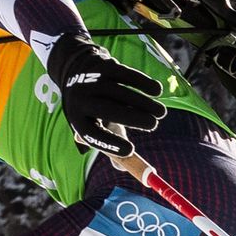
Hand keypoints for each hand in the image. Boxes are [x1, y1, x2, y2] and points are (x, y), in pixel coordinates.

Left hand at [44, 39, 168, 156]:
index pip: (92, 135)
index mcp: (77, 119)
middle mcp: (82, 99)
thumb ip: (109, 145)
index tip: (130, 151)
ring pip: (122, 92)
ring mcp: (93, 81)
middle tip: (154, 125)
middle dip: (133, 118)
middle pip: (108, 110)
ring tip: (161, 113)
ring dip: (144, 103)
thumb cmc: (91, 108)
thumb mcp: (94, 126)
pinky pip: (127, 74)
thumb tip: (124, 170)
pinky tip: (157, 91)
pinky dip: (143, 83)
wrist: (74, 69)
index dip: (110, 144)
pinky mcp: (105, 66)